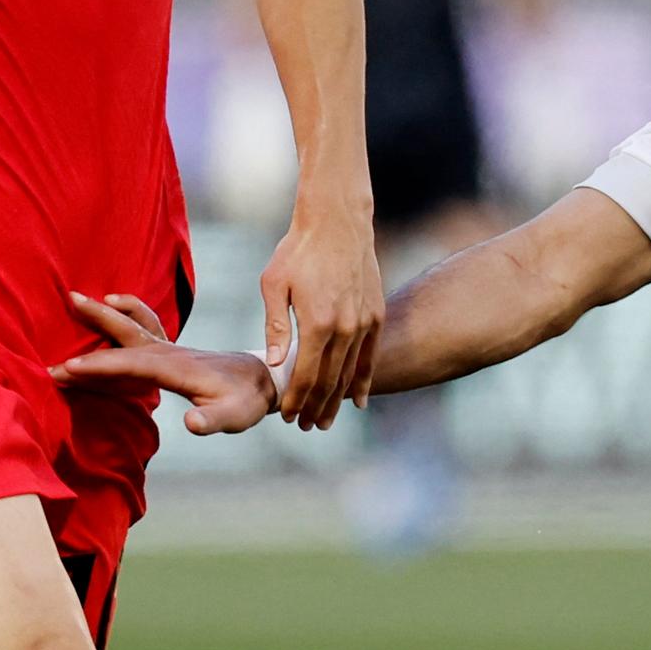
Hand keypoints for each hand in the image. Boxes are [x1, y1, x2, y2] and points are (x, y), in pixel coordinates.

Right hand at [52, 292, 281, 435]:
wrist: (262, 380)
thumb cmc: (246, 402)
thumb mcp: (235, 417)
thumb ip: (212, 421)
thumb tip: (191, 424)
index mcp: (176, 368)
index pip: (131, 365)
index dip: (99, 367)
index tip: (67, 368)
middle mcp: (169, 352)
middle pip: (127, 334)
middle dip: (95, 323)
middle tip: (65, 305)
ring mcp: (169, 348)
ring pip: (133, 325)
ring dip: (106, 312)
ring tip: (76, 297)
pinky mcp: (170, 350)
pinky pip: (143, 326)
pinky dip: (126, 312)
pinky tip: (111, 304)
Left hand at [262, 205, 383, 430]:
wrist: (337, 222)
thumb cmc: (298, 250)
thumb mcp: (274, 285)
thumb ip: (276, 327)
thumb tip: (275, 365)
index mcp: (317, 323)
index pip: (307, 375)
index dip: (296, 399)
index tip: (288, 417)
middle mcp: (346, 328)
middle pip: (330, 380)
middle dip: (316, 407)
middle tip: (307, 427)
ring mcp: (365, 322)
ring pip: (351, 372)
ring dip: (338, 399)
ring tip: (326, 420)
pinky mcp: (376, 314)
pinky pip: (371, 356)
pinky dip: (364, 380)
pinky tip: (358, 400)